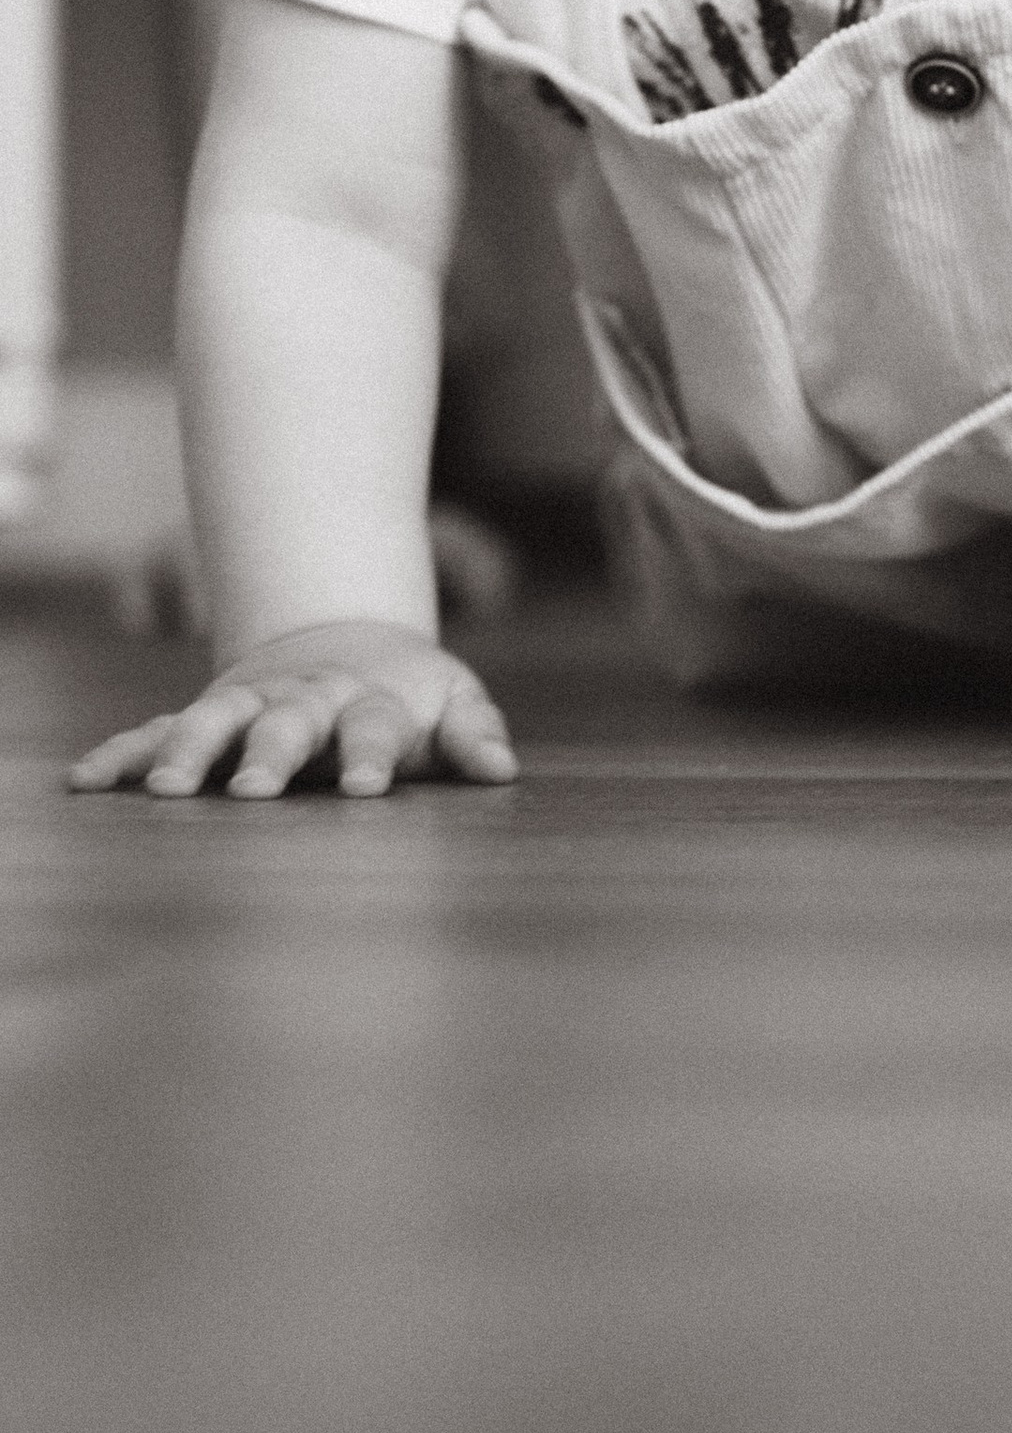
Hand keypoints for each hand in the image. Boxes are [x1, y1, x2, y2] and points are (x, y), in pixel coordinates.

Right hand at [67, 619, 518, 799]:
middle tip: (251, 791)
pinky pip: (157, 731)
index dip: (374, 755)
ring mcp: (253, 704)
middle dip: (270, 754)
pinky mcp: (210, 715)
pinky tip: (85, 781)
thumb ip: (475, 736)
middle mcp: (307, 701)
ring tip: (161, 789)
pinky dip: (123, 753)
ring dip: (188, 750)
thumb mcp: (454, 705)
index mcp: (373, 703)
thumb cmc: (412, 695)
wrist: (346, 640)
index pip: (377, 728)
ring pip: (214, 720)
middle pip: (289, 724)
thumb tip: (503, 769)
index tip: (367, 789)